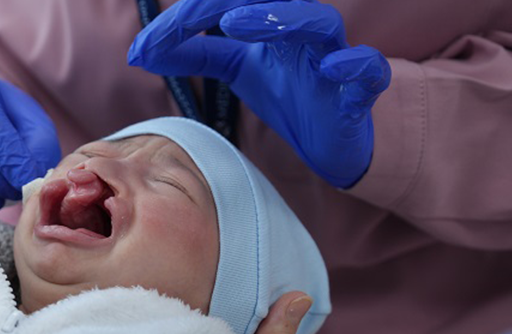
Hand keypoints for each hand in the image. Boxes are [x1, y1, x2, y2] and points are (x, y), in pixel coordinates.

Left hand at [129, 0, 390, 187]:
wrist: (330, 142)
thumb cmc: (287, 94)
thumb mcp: (236, 70)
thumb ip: (196, 56)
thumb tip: (143, 51)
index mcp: (273, 23)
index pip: (226, 6)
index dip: (183, 21)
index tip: (142, 49)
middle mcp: (303, 33)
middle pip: (272, 3)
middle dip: (223, 6)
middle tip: (186, 18)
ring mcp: (333, 60)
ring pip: (320, 23)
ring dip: (282, 19)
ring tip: (238, 24)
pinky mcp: (358, 93)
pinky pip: (370, 70)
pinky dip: (354, 65)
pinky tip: (331, 69)